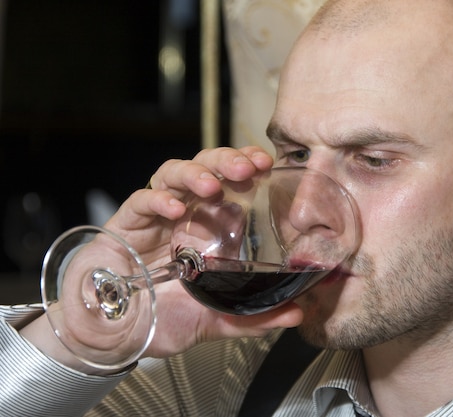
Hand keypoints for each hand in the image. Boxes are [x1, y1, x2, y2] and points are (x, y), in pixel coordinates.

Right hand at [20, 147, 302, 373]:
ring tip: (212, 185)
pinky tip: (174, 210)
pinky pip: (141, 200)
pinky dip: (158, 200)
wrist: (113, 333)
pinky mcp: (126, 223)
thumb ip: (254, 318)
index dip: (248, 167)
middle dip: (227, 161)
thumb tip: (296, 313)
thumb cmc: (161, 319)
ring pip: (172, 174)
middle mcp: (184, 215)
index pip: (230, 184)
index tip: (269, 164)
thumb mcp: (214, 321)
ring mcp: (155, 216)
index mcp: (208, 228)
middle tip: (249, 167)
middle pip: (205, 169)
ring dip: (195, 173)